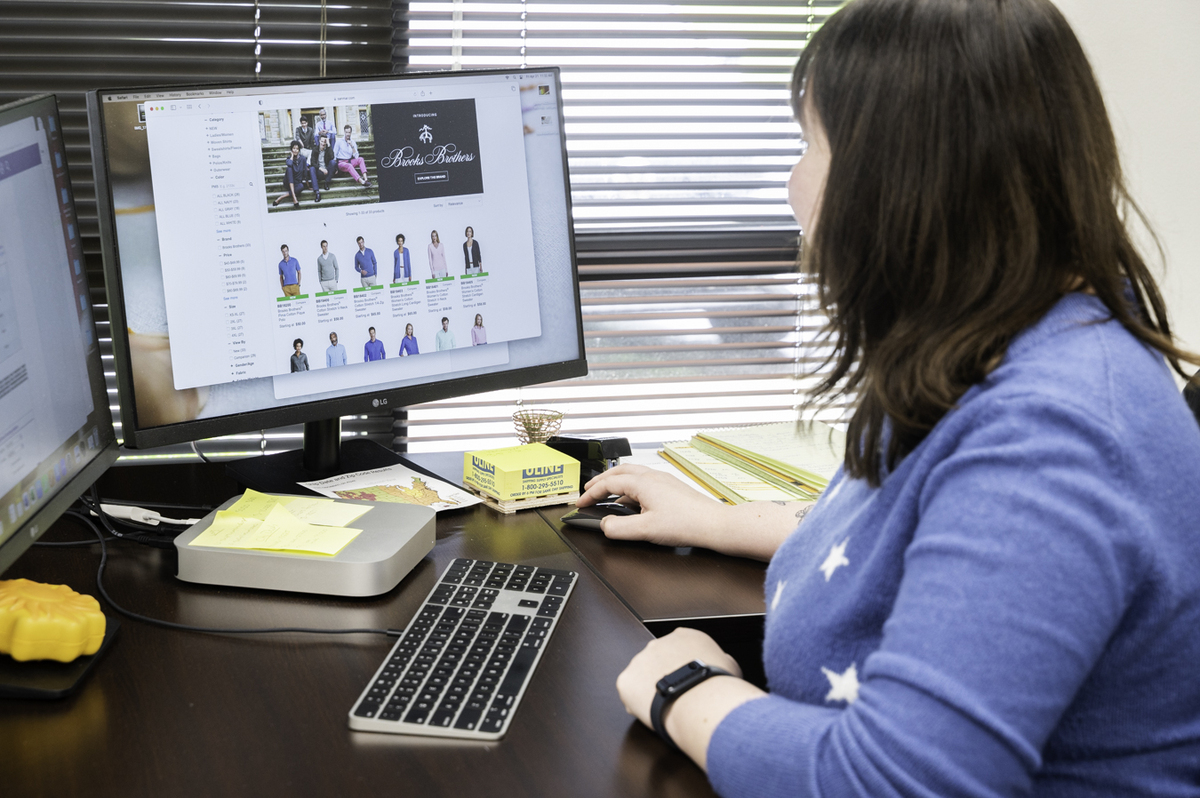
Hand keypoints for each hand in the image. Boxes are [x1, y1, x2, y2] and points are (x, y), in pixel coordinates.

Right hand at [578, 464, 731, 549]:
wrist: (714, 524)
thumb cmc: (686, 524)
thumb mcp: (645, 530)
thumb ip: (619, 528)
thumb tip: (605, 525)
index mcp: (643, 483)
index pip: (608, 483)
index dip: (591, 494)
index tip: (581, 503)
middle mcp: (652, 477)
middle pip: (619, 472)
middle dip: (601, 481)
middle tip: (588, 491)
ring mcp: (663, 481)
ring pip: (632, 475)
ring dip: (615, 483)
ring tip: (607, 495)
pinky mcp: (671, 488)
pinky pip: (644, 482)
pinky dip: (630, 489)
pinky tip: (632, 504)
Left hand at [617, 628, 741, 727]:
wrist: (700, 701)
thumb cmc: (717, 686)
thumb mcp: (730, 665)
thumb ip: (721, 660)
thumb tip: (722, 664)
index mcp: (684, 636)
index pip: (679, 648)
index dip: (683, 667)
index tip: (687, 680)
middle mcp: (659, 643)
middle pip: (658, 661)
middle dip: (664, 677)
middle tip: (676, 696)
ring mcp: (639, 660)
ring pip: (642, 678)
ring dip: (651, 690)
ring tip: (666, 708)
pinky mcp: (626, 681)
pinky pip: (629, 694)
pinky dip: (637, 705)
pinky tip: (652, 714)